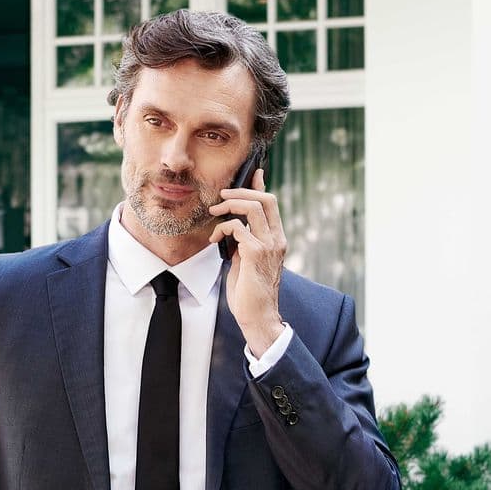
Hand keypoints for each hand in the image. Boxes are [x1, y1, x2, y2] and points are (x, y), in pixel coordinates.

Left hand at [209, 168, 286, 354]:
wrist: (258, 316)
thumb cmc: (250, 291)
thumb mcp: (247, 260)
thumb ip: (245, 241)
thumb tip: (234, 226)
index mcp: (276, 239)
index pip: (271, 204)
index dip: (260, 186)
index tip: (253, 173)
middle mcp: (276, 239)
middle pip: (265, 199)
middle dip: (240, 192)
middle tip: (221, 196)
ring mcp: (268, 246)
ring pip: (252, 208)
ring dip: (229, 206)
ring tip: (214, 212)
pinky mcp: (255, 254)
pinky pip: (238, 228)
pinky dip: (222, 229)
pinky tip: (214, 240)